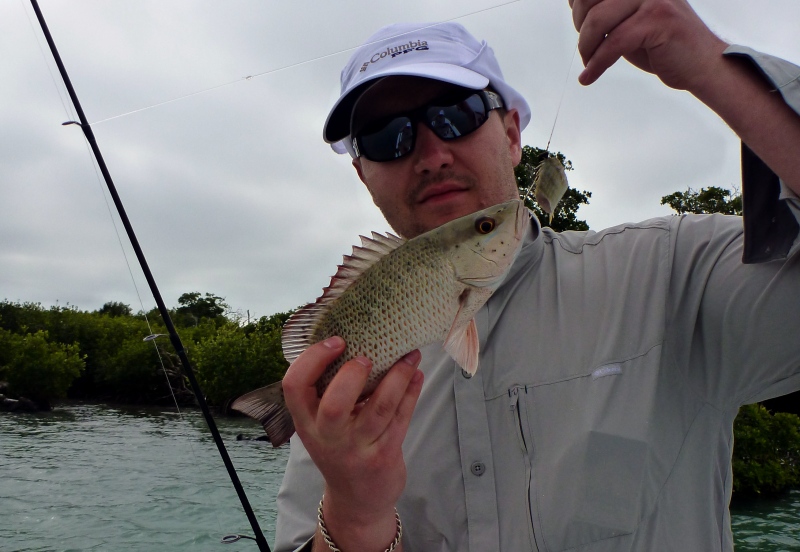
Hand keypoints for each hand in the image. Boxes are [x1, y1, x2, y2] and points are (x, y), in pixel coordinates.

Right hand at [282, 336, 422, 549]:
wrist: (357, 500)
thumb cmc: (340, 449)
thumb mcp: (322, 425)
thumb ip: (330, 391)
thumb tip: (360, 340)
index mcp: (306, 421)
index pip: (294, 387)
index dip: (312, 359)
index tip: (335, 340)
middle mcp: (327, 437)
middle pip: (334, 405)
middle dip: (352, 375)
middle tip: (367, 357)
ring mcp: (357, 449)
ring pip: (379, 408)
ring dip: (397, 377)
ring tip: (410, 355)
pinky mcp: (384, 456)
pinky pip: (400, 418)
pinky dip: (411, 393)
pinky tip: (416, 375)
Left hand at [569, 0, 727, 90]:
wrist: (701, 65)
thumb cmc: (665, 44)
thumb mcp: (628, 21)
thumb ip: (606, 10)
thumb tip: (572, 1)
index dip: (577, 5)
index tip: (577, 23)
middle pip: (590, 0)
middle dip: (579, 26)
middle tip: (586, 47)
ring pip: (598, 21)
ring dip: (586, 47)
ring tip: (589, 62)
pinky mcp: (658, 21)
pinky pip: (613, 43)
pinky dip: (596, 64)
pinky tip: (590, 75)